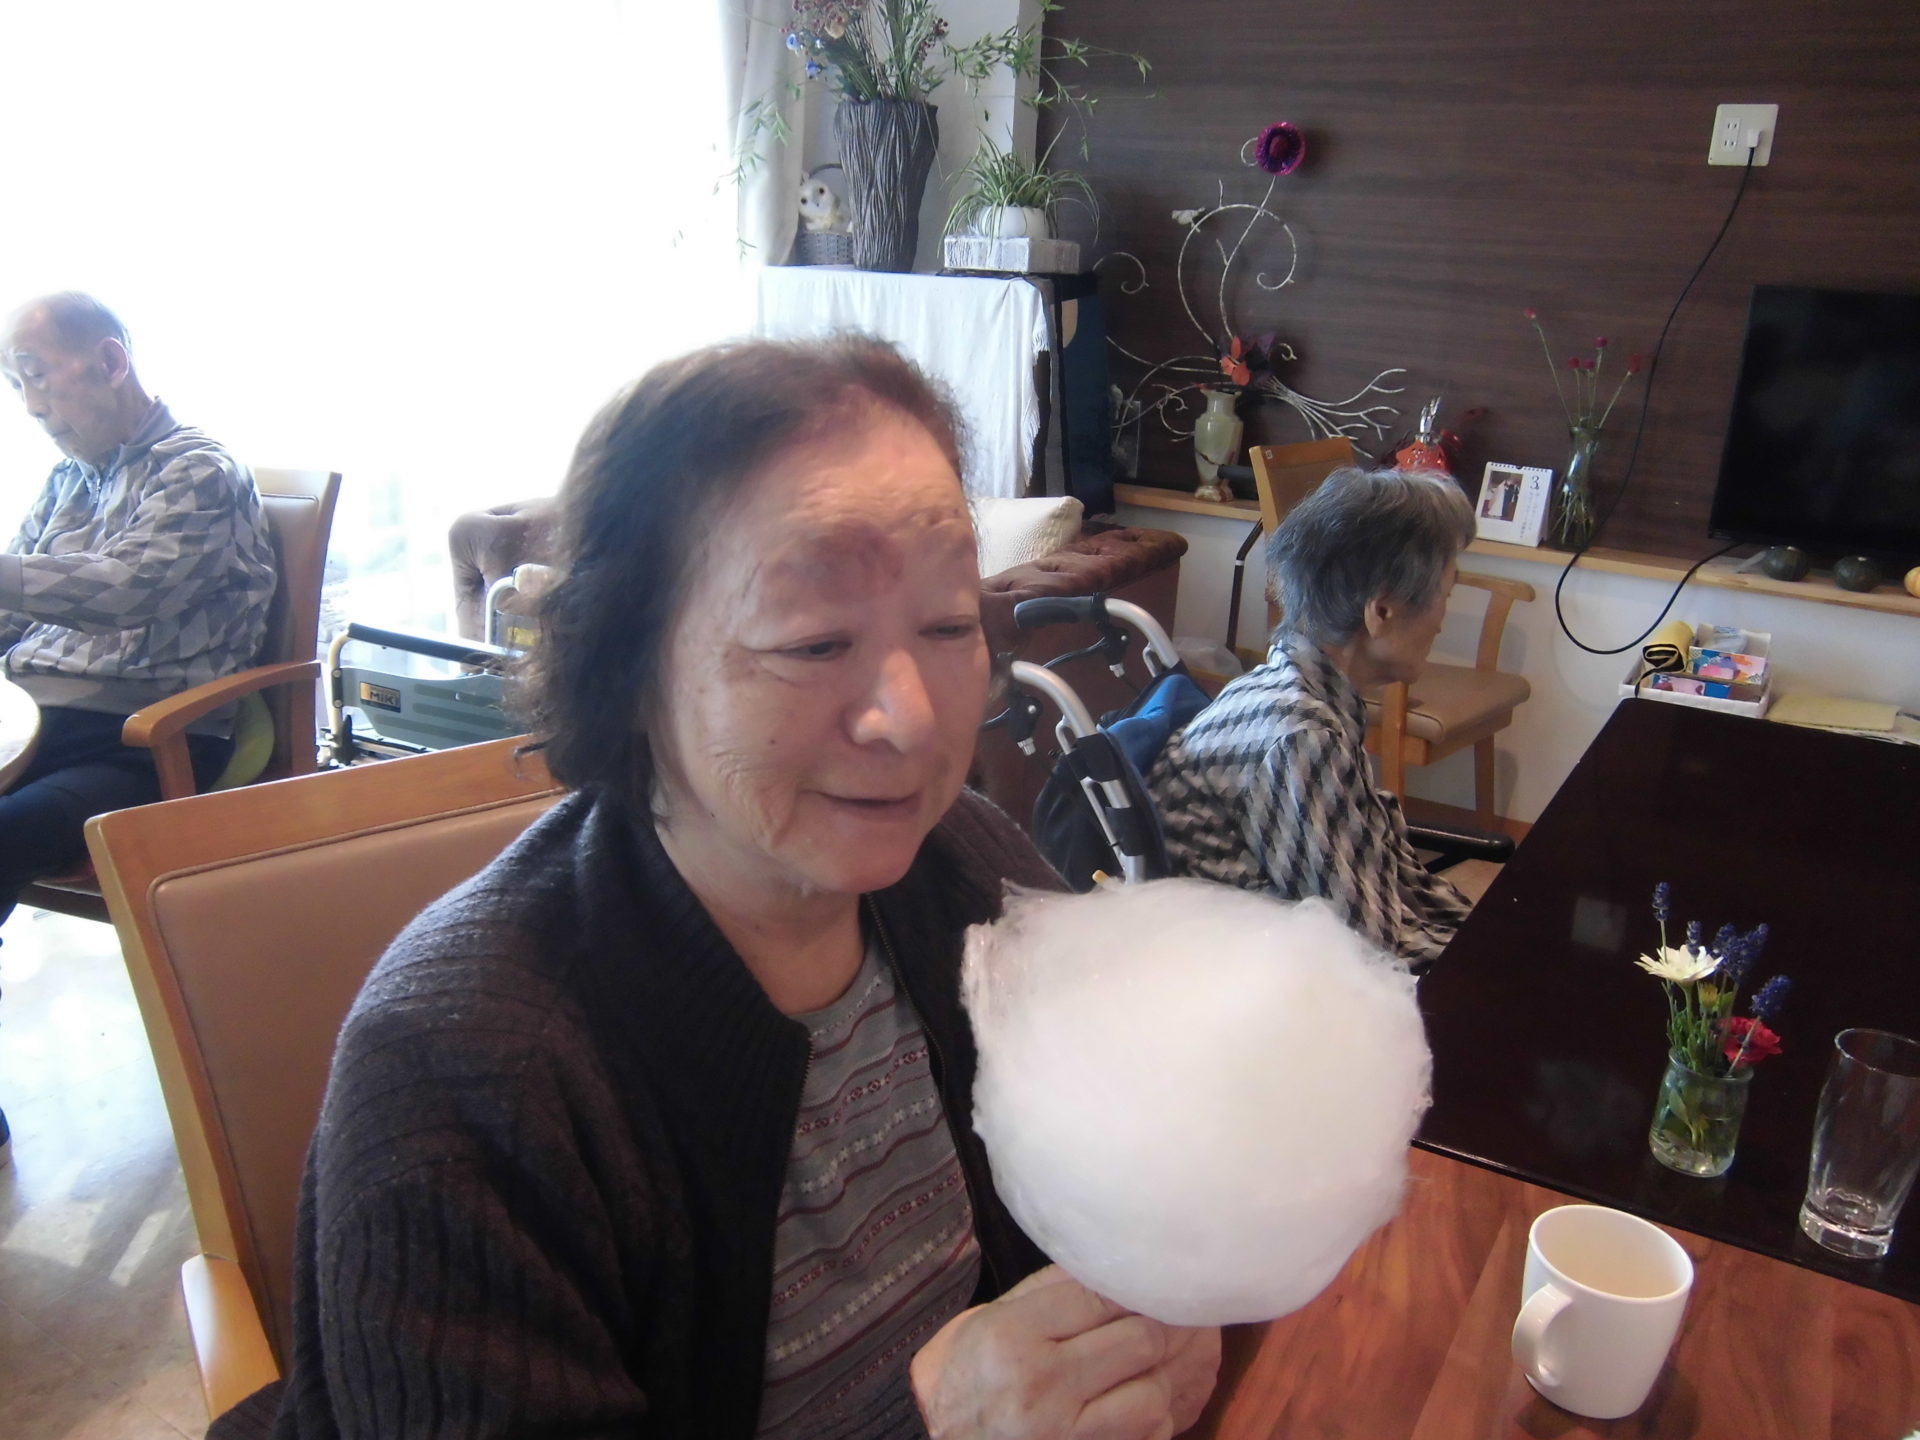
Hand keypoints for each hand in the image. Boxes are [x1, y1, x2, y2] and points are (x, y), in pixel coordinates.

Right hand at [910, 1265, 1221, 1438]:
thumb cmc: (961, 1376)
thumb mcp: (987, 1318)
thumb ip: (1047, 1289)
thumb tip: (1106, 1261)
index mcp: (1012, 1336)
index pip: (1099, 1298)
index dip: (1136, 1284)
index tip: (1152, 1276)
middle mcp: (1041, 1386)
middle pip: (1139, 1342)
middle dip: (1165, 1323)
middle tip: (1176, 1311)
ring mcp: (1064, 1434)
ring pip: (1153, 1396)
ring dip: (1166, 1373)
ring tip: (1168, 1355)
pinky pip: (1148, 1437)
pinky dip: (1161, 1415)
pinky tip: (1154, 1395)